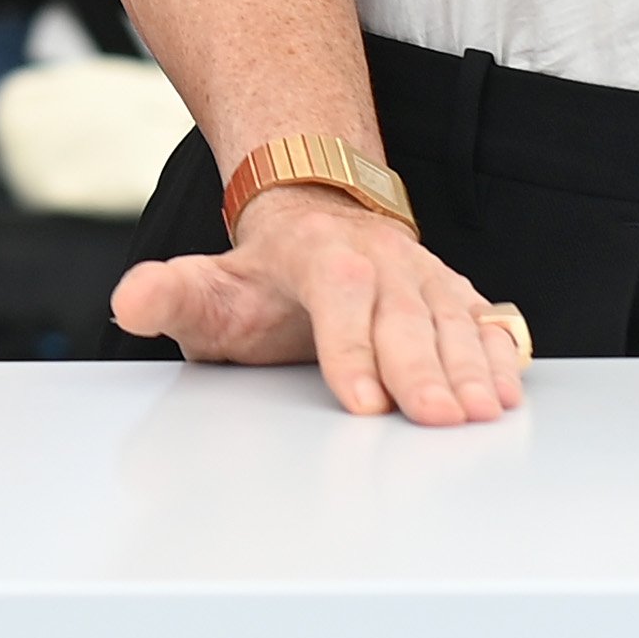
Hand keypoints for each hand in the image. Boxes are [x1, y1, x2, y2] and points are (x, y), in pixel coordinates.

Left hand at [110, 181, 529, 425]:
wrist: (317, 218)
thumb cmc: (261, 275)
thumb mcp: (207, 284)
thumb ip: (168, 295)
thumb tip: (129, 301)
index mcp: (315, 255)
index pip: (337, 294)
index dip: (351, 347)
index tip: (361, 402)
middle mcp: (379, 260)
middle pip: (405, 314)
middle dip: (423, 369)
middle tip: (437, 420)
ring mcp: (422, 274)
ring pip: (453, 318)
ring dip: (472, 367)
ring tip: (484, 413)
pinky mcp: (455, 294)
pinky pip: (484, 321)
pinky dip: (499, 355)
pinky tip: (509, 392)